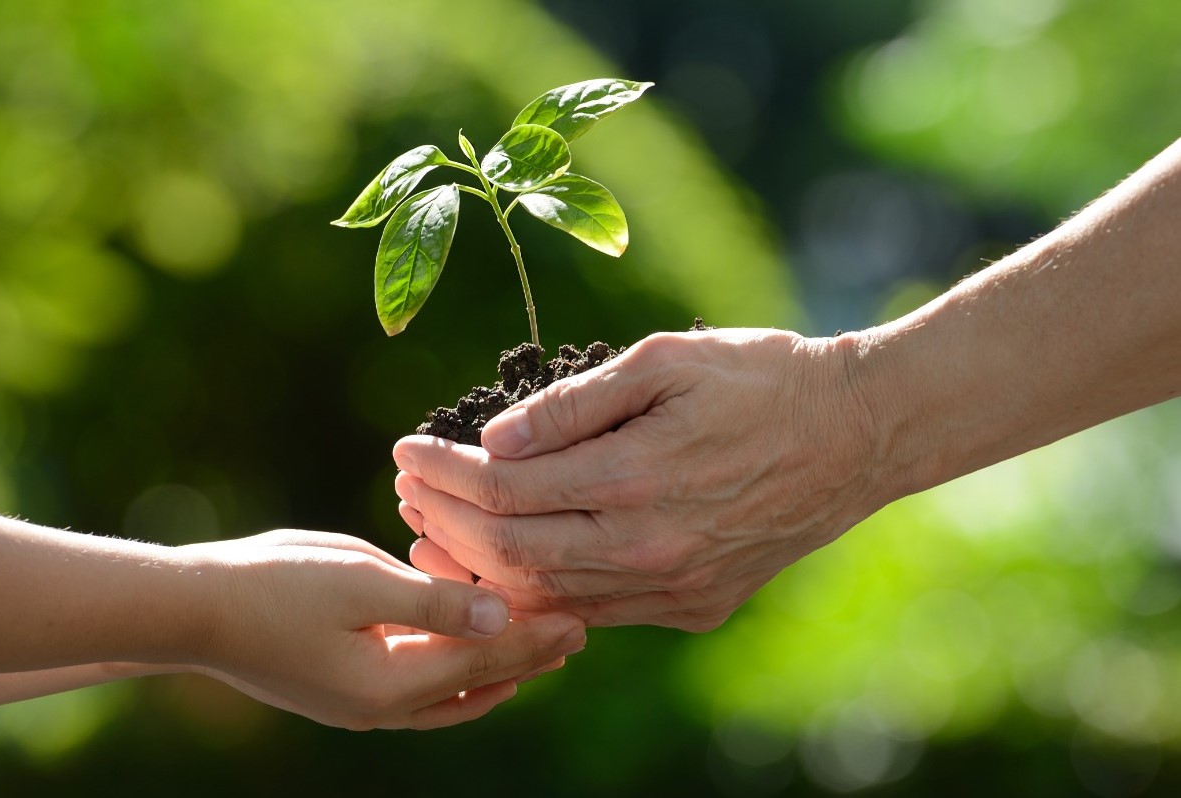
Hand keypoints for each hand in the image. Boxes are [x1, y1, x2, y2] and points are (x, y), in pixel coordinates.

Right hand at [183, 529, 585, 729]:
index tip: (581, 620)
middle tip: (576, 632)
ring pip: (453, 694)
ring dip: (498, 669)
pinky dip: (458, 671)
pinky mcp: (348, 689)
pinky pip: (423, 689)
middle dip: (528, 658)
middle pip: (477, 683)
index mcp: (392, 685)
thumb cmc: (276, 586)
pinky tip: (472, 653)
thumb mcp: (360, 584)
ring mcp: (364, 704)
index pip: (485, 661)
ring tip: (538, 650)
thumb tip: (502, 618)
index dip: (535, 639)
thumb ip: (434, 604)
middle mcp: (384, 707)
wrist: (198, 610)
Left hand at [393, 328, 887, 630]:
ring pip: (547, 594)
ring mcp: (675, 587)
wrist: (857, 434)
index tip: (405, 449)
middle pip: (511, 551)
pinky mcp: (696, 605)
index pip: (505, 488)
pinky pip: (596, 611)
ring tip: (435, 531)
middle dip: (444, 520)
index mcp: (637, 477)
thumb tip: (494, 438)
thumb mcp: (666, 361)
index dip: (444, 472)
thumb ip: (576, 403)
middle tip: (405, 488)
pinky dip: (541, 592)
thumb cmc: (762, 379)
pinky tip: (511, 566)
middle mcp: (650, 548)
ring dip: (481, 565)